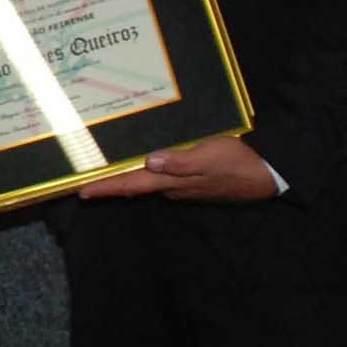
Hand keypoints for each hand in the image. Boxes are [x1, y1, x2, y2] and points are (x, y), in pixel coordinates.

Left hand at [78, 136, 275, 201]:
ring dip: (125, 176)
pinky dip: (146, 172)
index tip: (81, 190)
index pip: (131, 185)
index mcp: (171, 181)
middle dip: (108, 183)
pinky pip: (161, 177)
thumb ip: (181, 161)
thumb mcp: (210, 156)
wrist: (266, 176)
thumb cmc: (237, 162)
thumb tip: (150, 162)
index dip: (106, 187)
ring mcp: (181, 187)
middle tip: (82, 178)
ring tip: (103, 166)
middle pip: (133, 185)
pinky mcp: (190, 182)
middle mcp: (171, 187)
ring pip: (146, 182)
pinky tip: (141, 161)